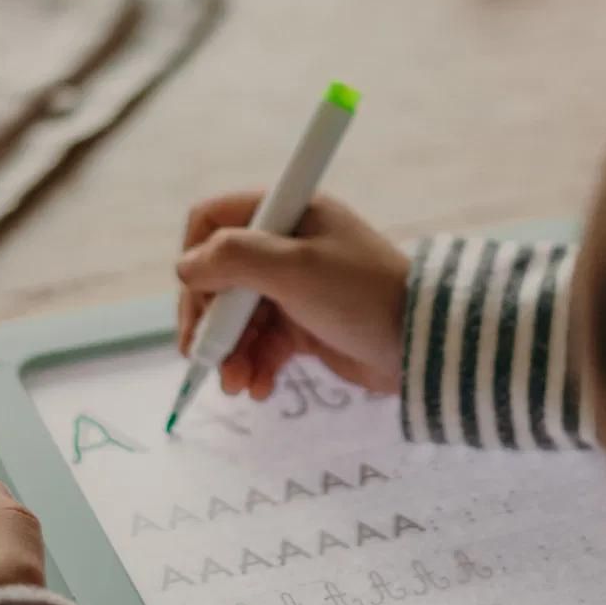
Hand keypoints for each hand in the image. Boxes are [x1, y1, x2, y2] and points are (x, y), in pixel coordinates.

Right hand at [177, 193, 409, 399]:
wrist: (420, 344)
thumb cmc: (361, 294)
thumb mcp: (294, 268)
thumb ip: (234, 259)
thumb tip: (185, 267)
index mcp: (286, 215)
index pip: (214, 221)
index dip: (197, 258)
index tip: (199, 298)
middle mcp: (286, 247)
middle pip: (219, 278)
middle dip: (210, 321)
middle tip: (201, 357)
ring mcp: (294, 289)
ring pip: (238, 319)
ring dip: (230, 353)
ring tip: (236, 384)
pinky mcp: (305, 327)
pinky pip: (263, 346)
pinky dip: (255, 366)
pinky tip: (259, 389)